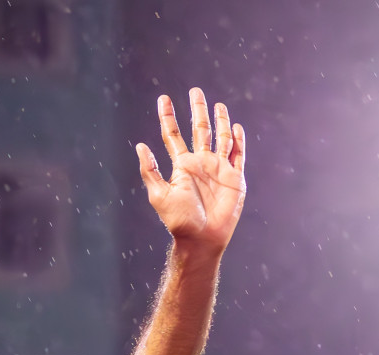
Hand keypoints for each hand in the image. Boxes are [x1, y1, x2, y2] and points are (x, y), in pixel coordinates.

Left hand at [137, 88, 246, 252]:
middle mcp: (200, 163)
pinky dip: (238, 141)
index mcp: (182, 166)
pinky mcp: (234, 178)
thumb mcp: (160, 195)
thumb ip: (150, 171)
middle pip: (200, 130)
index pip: (173, 135)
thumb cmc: (179, 221)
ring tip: (218, 105)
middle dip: (197, 110)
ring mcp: (218, 169)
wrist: (202, 238)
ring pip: (221, 138)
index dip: (168, 117)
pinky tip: (235, 127)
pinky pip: (237, 155)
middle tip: (195, 91)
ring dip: (220, 121)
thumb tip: (140, 146)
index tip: (163, 99)